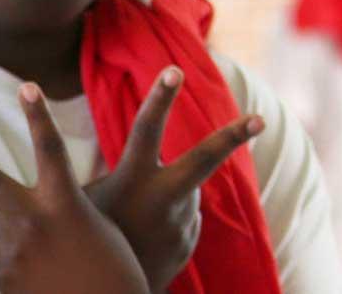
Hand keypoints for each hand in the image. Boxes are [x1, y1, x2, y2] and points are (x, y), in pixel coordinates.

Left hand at [0, 83, 148, 293]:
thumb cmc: (113, 273)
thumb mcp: (97, 231)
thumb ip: (59, 210)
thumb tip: (20, 210)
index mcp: (66, 205)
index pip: (51, 150)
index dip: (38, 116)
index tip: (27, 86)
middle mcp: (33, 222)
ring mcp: (13, 249)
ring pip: (2, 223)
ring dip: (20, 232)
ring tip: (52, 259)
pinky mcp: (1, 274)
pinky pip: (2, 255)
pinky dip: (18, 261)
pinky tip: (42, 278)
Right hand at [81, 67, 263, 291]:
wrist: (111, 288)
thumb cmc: (85, 237)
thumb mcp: (82, 201)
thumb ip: (106, 178)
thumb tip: (108, 158)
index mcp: (133, 181)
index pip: (146, 130)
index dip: (159, 99)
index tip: (174, 70)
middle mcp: (165, 198)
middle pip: (203, 159)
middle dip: (232, 137)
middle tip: (259, 119)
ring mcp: (182, 221)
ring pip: (183, 192)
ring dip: (164, 197)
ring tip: (134, 221)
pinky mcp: (189, 241)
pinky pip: (181, 218)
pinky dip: (166, 220)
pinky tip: (146, 237)